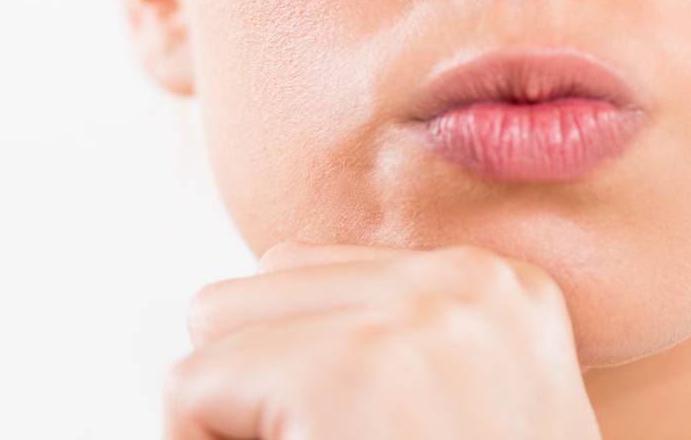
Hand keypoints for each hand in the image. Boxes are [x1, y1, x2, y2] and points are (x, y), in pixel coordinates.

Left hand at [163, 241, 601, 438]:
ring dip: (236, 417)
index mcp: (502, 293)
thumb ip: (387, 353)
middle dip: (258, 381)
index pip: (313, 274)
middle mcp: (469, 287)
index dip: (293, 376)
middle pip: (260, 285)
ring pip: (216, 330)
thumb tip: (218, 311)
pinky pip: (187, 391)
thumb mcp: (455, 415)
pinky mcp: (346, 380)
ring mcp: (413, 325)